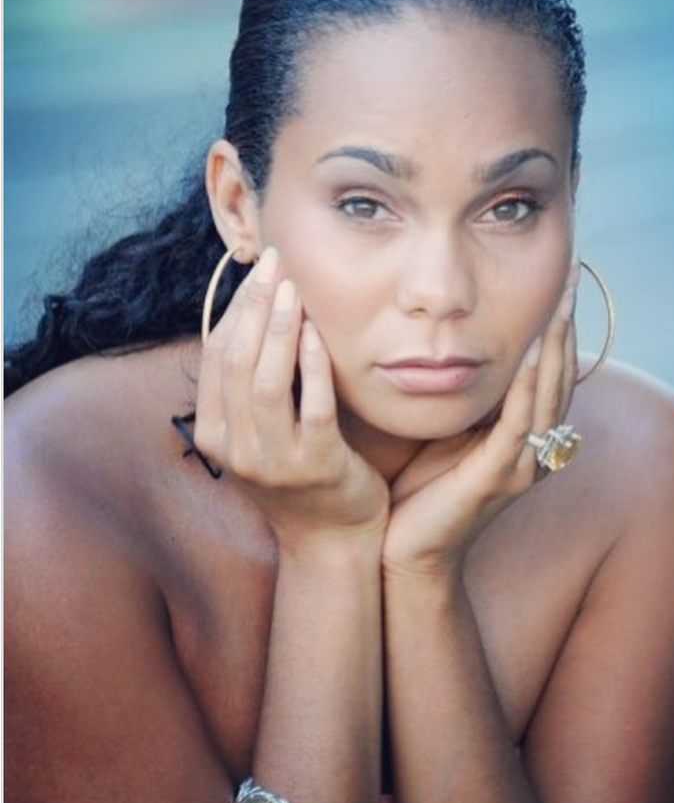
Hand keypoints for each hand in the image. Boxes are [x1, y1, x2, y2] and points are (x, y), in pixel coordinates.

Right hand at [194, 249, 388, 550]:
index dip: (235, 309)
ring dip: (279, 329)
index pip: (215, 358)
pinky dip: (312, 366)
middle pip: (236, 362)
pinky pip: (312, 407)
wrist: (331, 538)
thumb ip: (247, 385)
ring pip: (267, 383)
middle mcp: (235, 450)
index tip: (257, 272)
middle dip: (254, 306)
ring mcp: (274, 462)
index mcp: (213, 436)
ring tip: (294, 289)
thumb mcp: (257, 432)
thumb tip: (251, 313)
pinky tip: (317, 333)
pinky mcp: (318, 466)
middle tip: (275, 264)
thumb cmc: (297, 474)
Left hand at [382, 267, 578, 576]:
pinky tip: (532, 353)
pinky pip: (519, 424)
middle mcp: (531, 452)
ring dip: (555, 349)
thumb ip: (465, 405)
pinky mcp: (496, 478)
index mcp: (521, 441)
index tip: (554, 290)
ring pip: (547, 398)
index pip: (548, 379)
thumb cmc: (422, 495)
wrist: (408, 553)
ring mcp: (519, 467)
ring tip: (559, 304)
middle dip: (564, 331)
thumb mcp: (448, 437)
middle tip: (568, 283)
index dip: (555, 336)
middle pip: (559, 381)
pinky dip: (529, 387)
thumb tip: (455, 357)